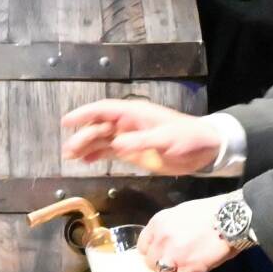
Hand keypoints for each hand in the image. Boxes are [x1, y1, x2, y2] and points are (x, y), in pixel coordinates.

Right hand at [60, 98, 222, 173]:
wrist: (205, 150)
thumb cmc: (188, 138)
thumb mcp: (166, 139)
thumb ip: (141, 141)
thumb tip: (117, 144)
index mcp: (135, 114)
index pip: (104, 110)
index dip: (85, 114)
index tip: (67, 121)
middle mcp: (129, 124)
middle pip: (99, 127)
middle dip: (83, 136)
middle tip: (69, 150)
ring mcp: (130, 138)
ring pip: (102, 140)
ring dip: (86, 146)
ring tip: (70, 156)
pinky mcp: (134, 152)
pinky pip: (111, 151)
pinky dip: (97, 155)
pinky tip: (86, 161)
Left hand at [139, 196, 241, 271]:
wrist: (231, 217)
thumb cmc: (211, 211)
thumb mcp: (182, 213)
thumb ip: (170, 228)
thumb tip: (169, 241)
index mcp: (158, 223)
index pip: (142, 246)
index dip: (152, 253)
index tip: (160, 256)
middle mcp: (161, 239)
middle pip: (151, 262)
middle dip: (162, 265)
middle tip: (175, 265)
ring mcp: (174, 254)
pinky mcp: (188, 267)